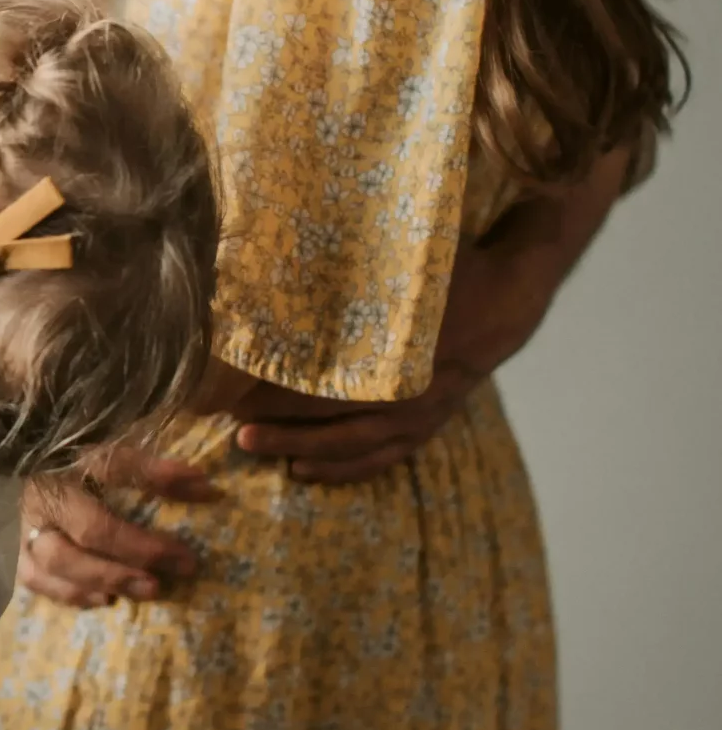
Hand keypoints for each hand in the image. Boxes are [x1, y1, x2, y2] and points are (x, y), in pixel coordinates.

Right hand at [19, 442, 220, 607]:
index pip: (115, 465)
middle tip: (185, 563)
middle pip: (92, 527)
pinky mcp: (15, 553)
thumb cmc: (66, 464)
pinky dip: (72, 594)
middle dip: (140, 549)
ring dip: (110, 577)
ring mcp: (25, 527)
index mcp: (66, 459)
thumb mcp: (103, 454)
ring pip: (62, 560)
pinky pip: (37, 580)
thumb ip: (148, 468)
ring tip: (152, 588)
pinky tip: (106, 599)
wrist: (11, 475)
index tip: (205, 487)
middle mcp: (45, 494)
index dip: (159, 476)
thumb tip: (204, 485)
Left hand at [233, 229, 553, 480]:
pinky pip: (379, 459)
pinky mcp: (425, 428)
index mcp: (391, 358)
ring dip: (298, 450)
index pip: (315, 385)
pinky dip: (342, 469)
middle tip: (225, 425)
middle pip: (325, 421)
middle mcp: (402, 396)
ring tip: (250, 446)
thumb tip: (280, 259)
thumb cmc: (446, 275)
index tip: (225, 391)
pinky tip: (305, 470)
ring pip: (348, 447)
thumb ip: (348, 274)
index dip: (266, 392)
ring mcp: (416, 418)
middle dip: (272, 426)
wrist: (504, 303)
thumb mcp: (400, 265)